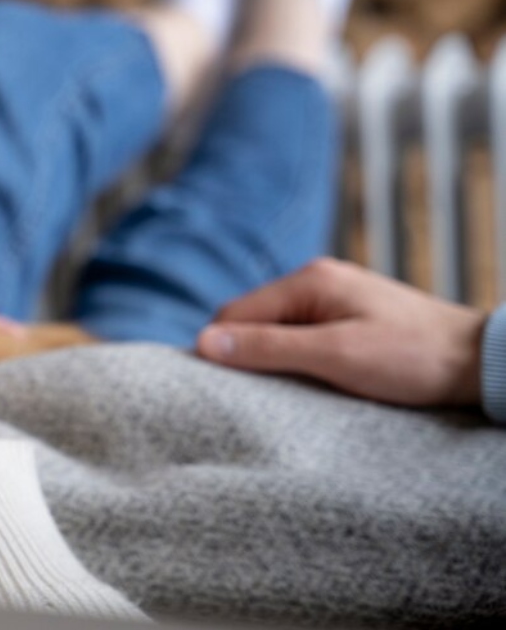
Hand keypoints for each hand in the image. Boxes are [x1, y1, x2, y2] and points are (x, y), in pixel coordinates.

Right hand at [196, 258, 486, 407]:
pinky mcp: (348, 318)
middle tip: (252, 397)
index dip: (219, 352)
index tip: (217, 390)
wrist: (480, 362)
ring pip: (274, 331)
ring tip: (283, 393)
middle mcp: (316, 282)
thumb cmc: (413, 358)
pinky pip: (299, 337)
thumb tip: (202, 344)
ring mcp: (333, 298)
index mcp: (308, 281)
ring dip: (271, 360)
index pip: (232, 314)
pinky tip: (307, 382)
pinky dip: (294, 360)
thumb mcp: (335, 356)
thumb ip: (268, 348)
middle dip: (244, 356)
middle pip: (250, 321)